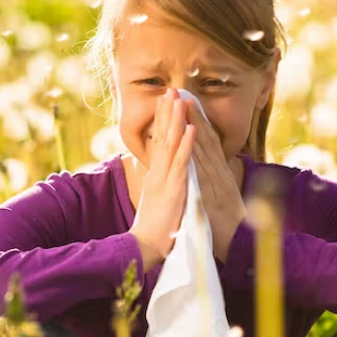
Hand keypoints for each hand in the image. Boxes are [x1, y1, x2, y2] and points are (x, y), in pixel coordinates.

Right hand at [129, 88, 196, 271]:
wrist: (145, 247)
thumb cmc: (155, 228)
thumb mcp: (158, 200)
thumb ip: (161, 185)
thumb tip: (161, 175)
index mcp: (156, 175)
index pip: (159, 142)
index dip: (163, 121)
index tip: (166, 101)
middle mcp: (158, 173)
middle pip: (162, 137)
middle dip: (167, 112)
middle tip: (170, 89)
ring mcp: (165, 179)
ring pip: (171, 144)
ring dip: (176, 121)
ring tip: (180, 100)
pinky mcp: (173, 189)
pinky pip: (182, 163)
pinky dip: (187, 145)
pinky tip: (191, 129)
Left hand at [183, 99, 246, 262]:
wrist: (241, 247)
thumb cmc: (228, 225)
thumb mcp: (219, 198)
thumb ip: (214, 182)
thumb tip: (206, 170)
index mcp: (219, 174)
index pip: (207, 142)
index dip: (196, 121)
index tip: (185, 101)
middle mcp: (220, 173)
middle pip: (205, 139)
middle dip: (193, 114)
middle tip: (181, 91)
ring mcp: (218, 183)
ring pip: (204, 150)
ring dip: (194, 126)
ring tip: (183, 104)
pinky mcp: (214, 196)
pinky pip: (203, 173)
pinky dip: (197, 154)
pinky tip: (191, 138)